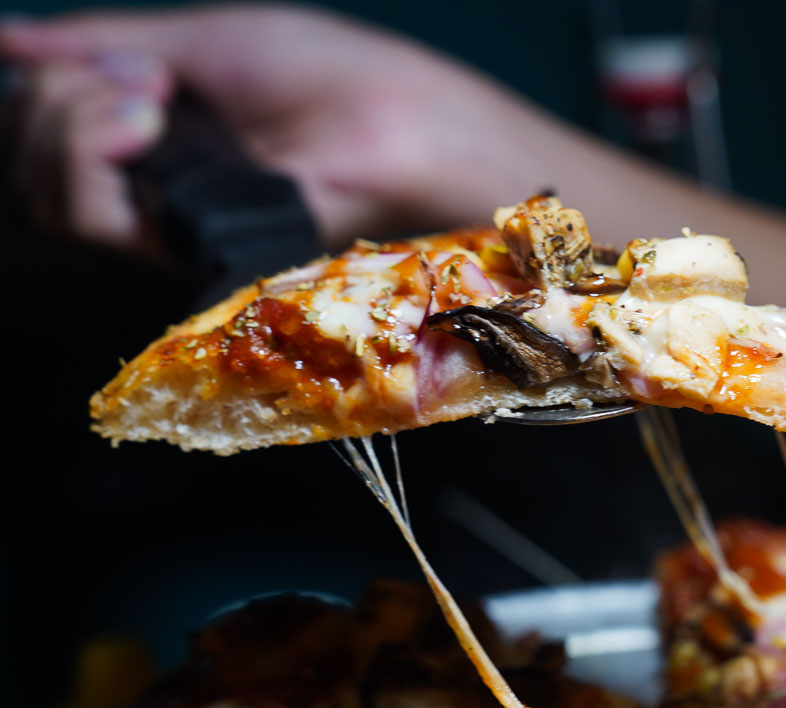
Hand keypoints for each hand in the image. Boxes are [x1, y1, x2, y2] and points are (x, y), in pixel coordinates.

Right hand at [0, 4, 552, 254]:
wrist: (403, 129)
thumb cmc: (334, 79)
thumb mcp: (206, 41)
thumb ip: (102, 42)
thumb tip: (6, 34)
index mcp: (162, 134)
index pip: (50, 126)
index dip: (44, 90)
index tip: (111, 61)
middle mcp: (157, 187)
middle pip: (33, 159)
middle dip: (57, 98)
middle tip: (146, 79)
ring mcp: (168, 223)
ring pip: (48, 192)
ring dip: (71, 122)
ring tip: (153, 100)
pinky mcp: (184, 252)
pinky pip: (88, 215)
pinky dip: (89, 154)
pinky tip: (151, 123)